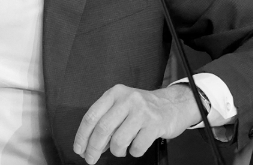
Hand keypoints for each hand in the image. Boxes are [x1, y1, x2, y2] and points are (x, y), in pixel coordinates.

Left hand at [74, 84, 201, 163]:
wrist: (174, 104)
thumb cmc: (143, 108)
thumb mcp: (121, 106)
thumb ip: (106, 121)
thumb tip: (90, 145)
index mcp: (113, 94)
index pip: (91, 117)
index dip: (82, 136)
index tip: (78, 149)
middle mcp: (126, 100)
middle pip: (102, 129)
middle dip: (94, 148)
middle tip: (91, 159)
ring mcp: (142, 112)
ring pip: (119, 140)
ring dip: (116, 151)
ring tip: (120, 150)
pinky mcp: (155, 124)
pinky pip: (137, 147)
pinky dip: (133, 152)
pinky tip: (135, 147)